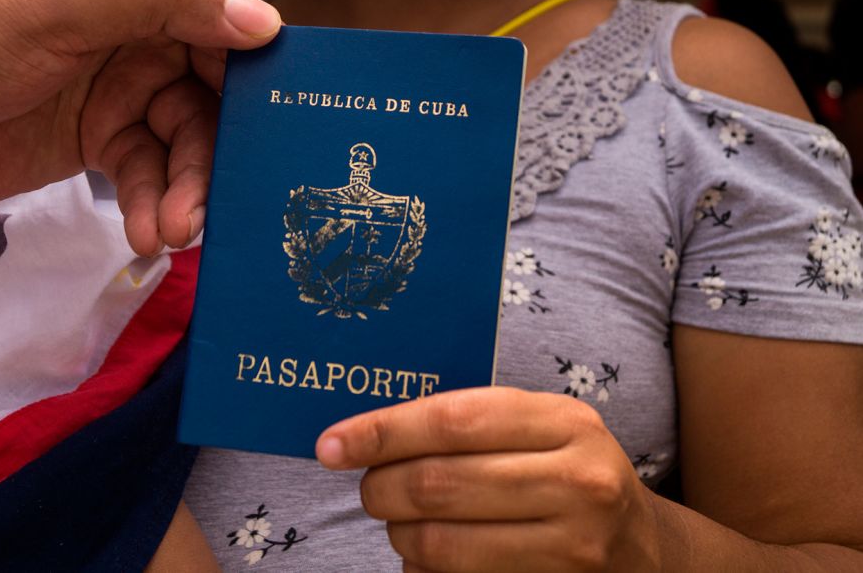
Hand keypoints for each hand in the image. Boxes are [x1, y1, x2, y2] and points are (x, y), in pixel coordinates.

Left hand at [0, 0, 279, 254]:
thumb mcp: (57, 4)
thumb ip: (160, 0)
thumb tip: (265, 18)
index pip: (219, 12)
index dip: (256, 66)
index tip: (285, 123)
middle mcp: (136, 24)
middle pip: (212, 87)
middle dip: (219, 147)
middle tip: (219, 200)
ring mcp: (119, 85)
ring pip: (184, 139)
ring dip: (186, 188)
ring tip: (175, 232)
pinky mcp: (99, 139)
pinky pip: (147, 173)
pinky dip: (150, 204)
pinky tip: (144, 235)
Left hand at [316, 387, 661, 571]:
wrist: (645, 550)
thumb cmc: (567, 474)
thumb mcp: (541, 430)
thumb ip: (472, 422)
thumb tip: (368, 433)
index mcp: (566, 422)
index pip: (451, 420)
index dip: (381, 432)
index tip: (331, 445)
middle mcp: (579, 481)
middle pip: (438, 483)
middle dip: (381, 488)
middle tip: (367, 489)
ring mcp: (576, 546)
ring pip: (442, 543)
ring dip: (399, 536)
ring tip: (399, 524)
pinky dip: (425, 571)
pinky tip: (426, 556)